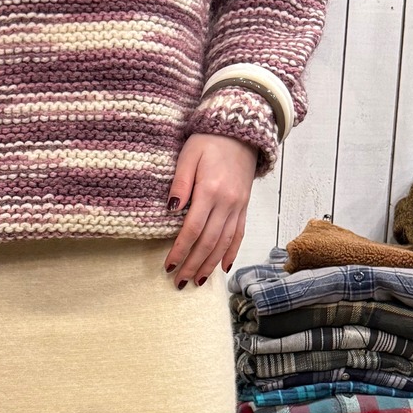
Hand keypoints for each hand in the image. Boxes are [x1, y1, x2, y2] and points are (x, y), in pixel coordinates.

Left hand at [163, 133, 258, 287]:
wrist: (241, 131)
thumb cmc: (209, 141)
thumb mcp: (188, 155)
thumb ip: (180, 183)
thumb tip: (172, 209)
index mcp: (210, 191)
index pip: (193, 229)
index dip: (180, 250)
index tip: (169, 266)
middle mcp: (227, 203)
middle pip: (209, 242)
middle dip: (193, 264)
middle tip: (179, 282)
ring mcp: (238, 207)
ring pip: (224, 243)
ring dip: (210, 265)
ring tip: (198, 281)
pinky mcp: (244, 207)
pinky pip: (239, 234)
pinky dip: (231, 253)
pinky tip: (222, 267)